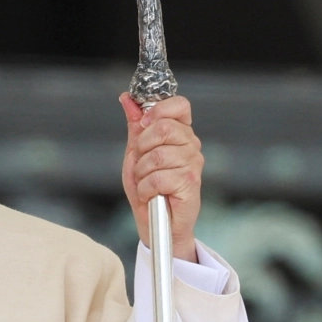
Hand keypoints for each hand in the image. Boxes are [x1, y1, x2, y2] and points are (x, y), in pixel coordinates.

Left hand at [119, 93, 203, 261]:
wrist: (155, 223)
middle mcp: (191, 146)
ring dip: (141, 172)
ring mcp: (193, 164)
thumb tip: (127, 98)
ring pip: (157, 155)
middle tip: (142, 163)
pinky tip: (151, 194)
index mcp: (180, 134)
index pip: (179, 105)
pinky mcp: (190, 183)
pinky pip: (158, 177)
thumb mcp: (135, 153)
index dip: (158, 109)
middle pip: (164, 127)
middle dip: (142, 147)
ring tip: (146, 182)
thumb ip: (135, 125)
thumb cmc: (147, 188)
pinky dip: (145, 188)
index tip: (143, 123)